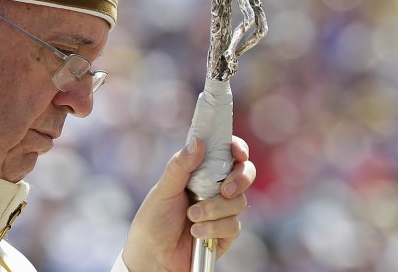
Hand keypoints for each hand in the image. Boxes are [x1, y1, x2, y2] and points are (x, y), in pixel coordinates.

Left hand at [120, 136, 255, 271]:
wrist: (154, 256)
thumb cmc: (154, 219)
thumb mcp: (164, 189)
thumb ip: (180, 166)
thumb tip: (198, 142)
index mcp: (199, 172)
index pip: (225, 153)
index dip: (237, 148)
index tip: (239, 152)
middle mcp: (214, 189)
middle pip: (244, 174)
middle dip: (240, 179)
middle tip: (225, 189)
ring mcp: (221, 211)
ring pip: (238, 202)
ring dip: (215, 210)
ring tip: (191, 216)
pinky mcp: (225, 233)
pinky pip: (233, 225)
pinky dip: (214, 228)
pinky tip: (196, 232)